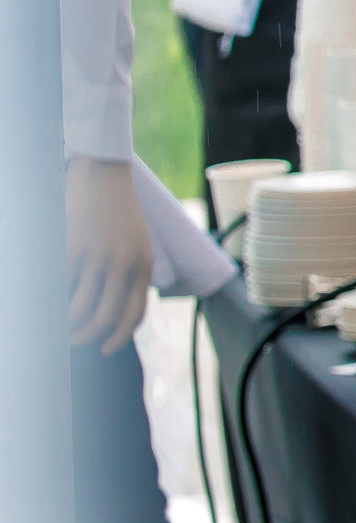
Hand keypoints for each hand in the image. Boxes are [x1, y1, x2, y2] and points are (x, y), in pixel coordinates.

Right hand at [67, 158, 152, 351]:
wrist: (104, 173)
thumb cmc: (117, 210)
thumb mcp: (135, 242)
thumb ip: (128, 272)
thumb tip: (109, 308)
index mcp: (143, 265)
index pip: (134, 315)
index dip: (118, 339)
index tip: (104, 349)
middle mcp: (124, 265)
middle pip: (106, 319)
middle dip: (86, 339)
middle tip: (73, 344)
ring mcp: (97, 258)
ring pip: (80, 310)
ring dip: (66, 327)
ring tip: (57, 330)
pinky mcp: (72, 250)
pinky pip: (60, 288)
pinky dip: (51, 303)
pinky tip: (45, 307)